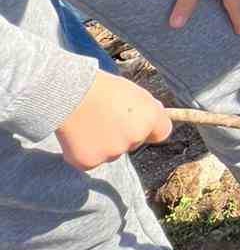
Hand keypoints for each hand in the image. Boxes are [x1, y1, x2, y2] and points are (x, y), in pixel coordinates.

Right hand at [56, 72, 171, 170]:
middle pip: (134, 142)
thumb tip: (154, 119)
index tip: (142, 124)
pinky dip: (85, 150)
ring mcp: (112, 153)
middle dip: (123, 133)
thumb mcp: (133, 91)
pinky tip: (77, 133)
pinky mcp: (90, 162)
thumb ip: (146, 109)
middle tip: (105, 115)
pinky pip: (92, 160)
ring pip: (112, 152)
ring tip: (88, 121)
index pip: (162, 132)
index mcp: (148, 118)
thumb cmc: (100, 86)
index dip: (151, 128)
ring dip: (104, 142)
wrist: (67, 93)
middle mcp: (134, 138)